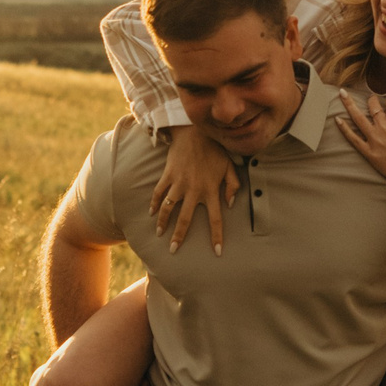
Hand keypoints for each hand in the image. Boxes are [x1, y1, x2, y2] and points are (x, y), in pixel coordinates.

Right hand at [148, 126, 238, 253]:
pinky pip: (158, 192)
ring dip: (163, 222)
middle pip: (186, 219)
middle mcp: (194, 190)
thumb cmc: (215, 150)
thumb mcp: (230, 166)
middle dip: (180, 236)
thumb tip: (230, 204)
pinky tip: (152, 213)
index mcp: (211, 190)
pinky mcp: (168, 175)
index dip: (217, 237)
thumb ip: (233, 186)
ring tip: (160, 234)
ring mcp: (179, 183)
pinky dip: (154, 203)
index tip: (217, 252)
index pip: (216, 219)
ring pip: (168, 207)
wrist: (195, 132)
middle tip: (174, 250)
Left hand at [336, 93, 385, 200]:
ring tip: (342, 94)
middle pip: (373, 106)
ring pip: (358, 117)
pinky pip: (353, 138)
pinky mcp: (369, 152)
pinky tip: (337, 119)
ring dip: (349, 103)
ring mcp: (374, 139)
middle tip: (371, 101)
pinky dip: (344, 128)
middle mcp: (383, 125)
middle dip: (372, 100)